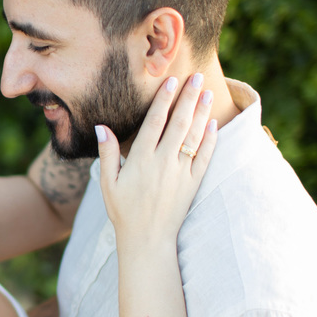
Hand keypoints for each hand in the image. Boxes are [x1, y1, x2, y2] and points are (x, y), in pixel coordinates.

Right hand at [97, 74, 217, 243]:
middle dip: (189, 98)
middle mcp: (163, 163)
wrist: (148, 239)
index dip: (164, 100)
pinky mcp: (193, 184)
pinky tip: (214, 124)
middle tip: (197, 76)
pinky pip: (205, 157)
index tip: (171, 81)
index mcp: (141, 160)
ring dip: (202, 113)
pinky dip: (211, 140)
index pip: (155, 123)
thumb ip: (108, 153)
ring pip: (195, 136)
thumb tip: (102, 127)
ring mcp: (181, 173)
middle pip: (179, 123)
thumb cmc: (124, 211)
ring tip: (208, 92)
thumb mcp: (107, 183)